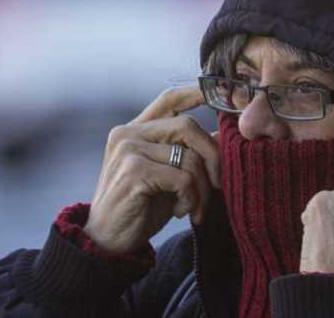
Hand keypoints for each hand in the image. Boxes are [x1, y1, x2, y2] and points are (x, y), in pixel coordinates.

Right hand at [83, 86, 220, 254]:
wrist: (107, 240)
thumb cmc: (141, 207)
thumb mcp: (169, 175)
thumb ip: (189, 152)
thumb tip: (226, 134)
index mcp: (136, 130)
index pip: (169, 99)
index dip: (196, 92)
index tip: (224, 95)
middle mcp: (129, 133)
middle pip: (188, 126)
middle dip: (213, 157)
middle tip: (219, 185)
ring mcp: (129, 149)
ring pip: (189, 156)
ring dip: (203, 189)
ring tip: (194, 208)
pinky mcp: (134, 170)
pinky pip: (183, 178)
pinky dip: (191, 199)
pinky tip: (182, 212)